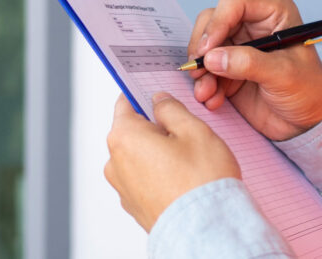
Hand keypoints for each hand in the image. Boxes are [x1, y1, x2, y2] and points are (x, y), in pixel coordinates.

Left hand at [104, 93, 238, 230]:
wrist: (206, 229)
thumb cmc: (200, 181)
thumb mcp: (193, 129)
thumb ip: (171, 108)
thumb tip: (159, 101)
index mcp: (124, 137)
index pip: (125, 102)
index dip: (142, 93)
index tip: (155, 92)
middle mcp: (115, 163)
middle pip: (133, 131)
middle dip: (156, 127)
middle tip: (185, 130)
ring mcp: (123, 187)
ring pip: (139, 155)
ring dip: (158, 151)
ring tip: (189, 159)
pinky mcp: (135, 206)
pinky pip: (144, 178)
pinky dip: (159, 173)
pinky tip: (184, 177)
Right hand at [188, 0, 321, 140]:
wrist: (306, 123)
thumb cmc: (308, 91)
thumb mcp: (283, 75)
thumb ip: (248, 63)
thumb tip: (213, 57)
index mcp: (274, 13)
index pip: (234, 3)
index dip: (216, 24)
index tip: (206, 50)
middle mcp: (254, 24)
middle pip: (212, 21)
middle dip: (202, 47)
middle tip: (198, 70)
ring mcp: (240, 45)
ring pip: (204, 45)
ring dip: (201, 70)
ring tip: (206, 92)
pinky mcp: (230, 67)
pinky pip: (206, 68)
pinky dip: (205, 84)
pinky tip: (213, 99)